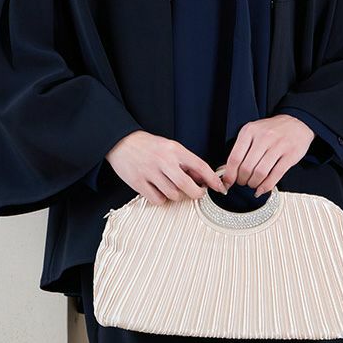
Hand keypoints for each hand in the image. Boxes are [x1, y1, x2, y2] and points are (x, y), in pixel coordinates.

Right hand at [105, 131, 227, 204]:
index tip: (220, 187)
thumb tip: (202, 178)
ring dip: (177, 195)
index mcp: (175, 149)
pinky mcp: (139, 183)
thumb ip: (186, 162)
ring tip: (172, 187)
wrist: (122, 142)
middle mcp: (164, 160)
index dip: (213, 179)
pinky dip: (161, 199)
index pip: (200, 166)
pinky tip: (159, 190)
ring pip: (173, 195)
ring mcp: (151, 172)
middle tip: (197, 193)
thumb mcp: (170, 147)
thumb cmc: (149, 146)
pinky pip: (158, 200)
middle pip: (187, 186)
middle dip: (196, 194)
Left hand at [221, 114, 314, 197]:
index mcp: (250, 131)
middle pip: (246, 167)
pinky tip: (262, 189)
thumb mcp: (253, 132)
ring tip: (253, 184)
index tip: (228, 183)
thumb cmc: (272, 130)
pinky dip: (266, 186)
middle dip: (242, 180)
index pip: (235, 157)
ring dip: (254, 183)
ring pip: (260, 173)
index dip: (230, 174)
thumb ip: (241, 149)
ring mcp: (278, 145)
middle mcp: (263, 137)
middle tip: (243, 182)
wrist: (296, 123)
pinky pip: (275, 175)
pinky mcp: (289, 155)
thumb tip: (227, 170)